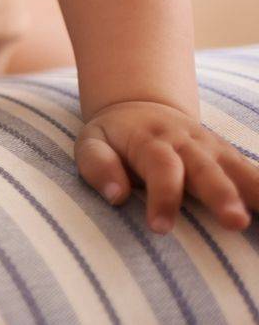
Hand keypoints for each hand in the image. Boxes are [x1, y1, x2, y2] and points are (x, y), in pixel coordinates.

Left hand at [76, 100, 258, 232]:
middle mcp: (187, 142)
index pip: (161, 167)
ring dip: (254, 192)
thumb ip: (99, 166)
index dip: (163, 197)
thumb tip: (116, 196)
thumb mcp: (92, 143)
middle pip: (206, 169)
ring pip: (237, 169)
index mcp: (151, 140)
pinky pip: (252, 172)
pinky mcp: (228, 156)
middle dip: (221, 195)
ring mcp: (212, 148)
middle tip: (235, 222)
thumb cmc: (113, 137)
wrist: (139, 107)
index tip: (160, 228)